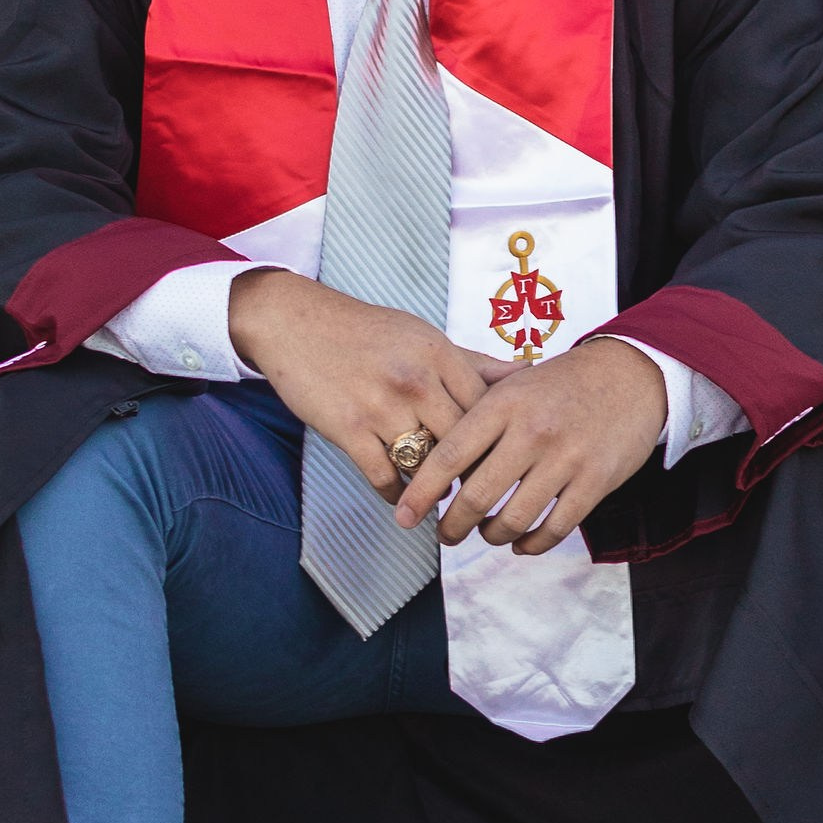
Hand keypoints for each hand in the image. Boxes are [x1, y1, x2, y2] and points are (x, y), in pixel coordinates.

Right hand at [227, 269, 512, 499]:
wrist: (295, 323)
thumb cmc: (365, 332)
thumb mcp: (423, 337)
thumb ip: (473, 362)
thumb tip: (527, 372)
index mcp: (439, 354)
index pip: (486, 409)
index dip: (498, 441)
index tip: (501, 462)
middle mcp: (416, 380)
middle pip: (463, 442)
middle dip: (473, 473)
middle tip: (478, 496)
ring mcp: (382, 406)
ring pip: (426, 464)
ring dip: (433, 488)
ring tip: (439, 500)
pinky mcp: (349, 429)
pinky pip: (384, 477)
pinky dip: (395, 493)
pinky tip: (399, 496)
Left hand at [394, 336, 666, 555]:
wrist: (630, 376)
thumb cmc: (561, 384)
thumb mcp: (513, 384)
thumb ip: (474, 414)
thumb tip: (426, 454)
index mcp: (504, 403)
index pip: (450, 455)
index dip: (421, 491)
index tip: (405, 516)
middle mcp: (532, 430)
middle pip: (478, 496)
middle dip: (453, 525)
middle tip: (445, 534)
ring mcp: (566, 458)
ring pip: (514, 518)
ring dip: (492, 535)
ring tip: (486, 533)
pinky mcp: (595, 481)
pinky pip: (555, 528)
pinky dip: (531, 544)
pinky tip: (521, 542)